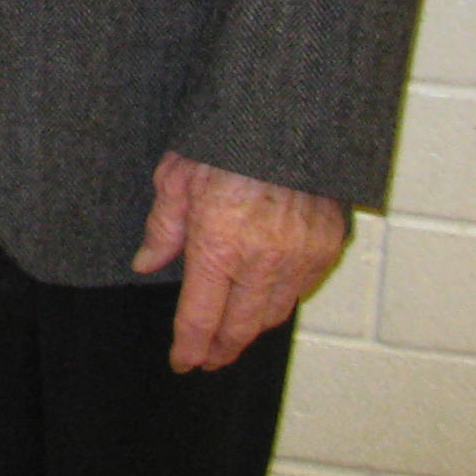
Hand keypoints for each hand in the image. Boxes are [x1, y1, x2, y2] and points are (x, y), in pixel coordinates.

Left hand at [131, 151, 349, 370]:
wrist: (288, 114)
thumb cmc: (226, 139)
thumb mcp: (177, 175)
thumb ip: (163, 226)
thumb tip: (148, 263)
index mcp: (219, 243)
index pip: (201, 316)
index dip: (190, 347)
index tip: (182, 361)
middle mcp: (263, 258)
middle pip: (241, 326)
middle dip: (221, 348)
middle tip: (207, 357)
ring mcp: (300, 255)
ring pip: (274, 313)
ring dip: (251, 328)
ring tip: (233, 333)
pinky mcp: (327, 246)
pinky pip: (302, 288)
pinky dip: (281, 299)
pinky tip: (265, 298)